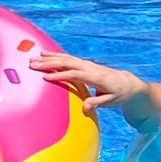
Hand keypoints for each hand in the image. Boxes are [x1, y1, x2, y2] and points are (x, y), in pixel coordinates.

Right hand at [30, 51, 145, 115]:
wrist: (127, 83)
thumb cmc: (119, 94)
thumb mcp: (111, 102)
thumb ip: (98, 103)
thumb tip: (85, 107)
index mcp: (95, 77)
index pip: (75, 75)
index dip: (60, 76)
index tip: (46, 77)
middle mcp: (90, 68)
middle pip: (67, 63)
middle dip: (49, 63)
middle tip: (33, 64)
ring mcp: (86, 64)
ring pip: (66, 58)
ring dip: (49, 57)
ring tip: (34, 58)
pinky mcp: (84, 64)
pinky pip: (68, 58)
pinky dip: (55, 55)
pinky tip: (44, 54)